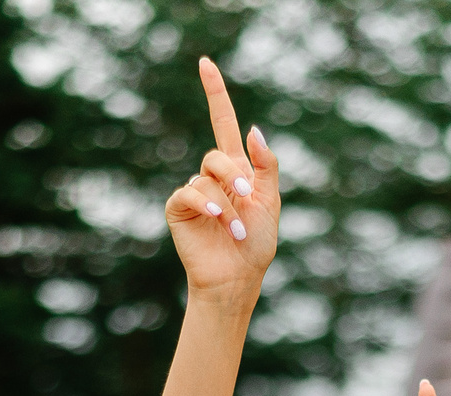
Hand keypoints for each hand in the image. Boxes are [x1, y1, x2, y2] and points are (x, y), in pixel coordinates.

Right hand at [164, 58, 279, 303]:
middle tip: (247, 200)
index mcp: (237, 169)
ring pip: (207, 176)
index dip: (215, 93)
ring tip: (235, 229)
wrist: (238, 278)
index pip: (224, 122)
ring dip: (227, 203)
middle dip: (235, 176)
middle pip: (217, 154)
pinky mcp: (179, 209)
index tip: (205, 63)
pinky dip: (207, 204)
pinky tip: (218, 221)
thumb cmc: (256, 244)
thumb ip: (266, 164)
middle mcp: (212, 176)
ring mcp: (194, 192)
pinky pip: (190, 192)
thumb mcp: (271, 201)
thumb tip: (254, 127)